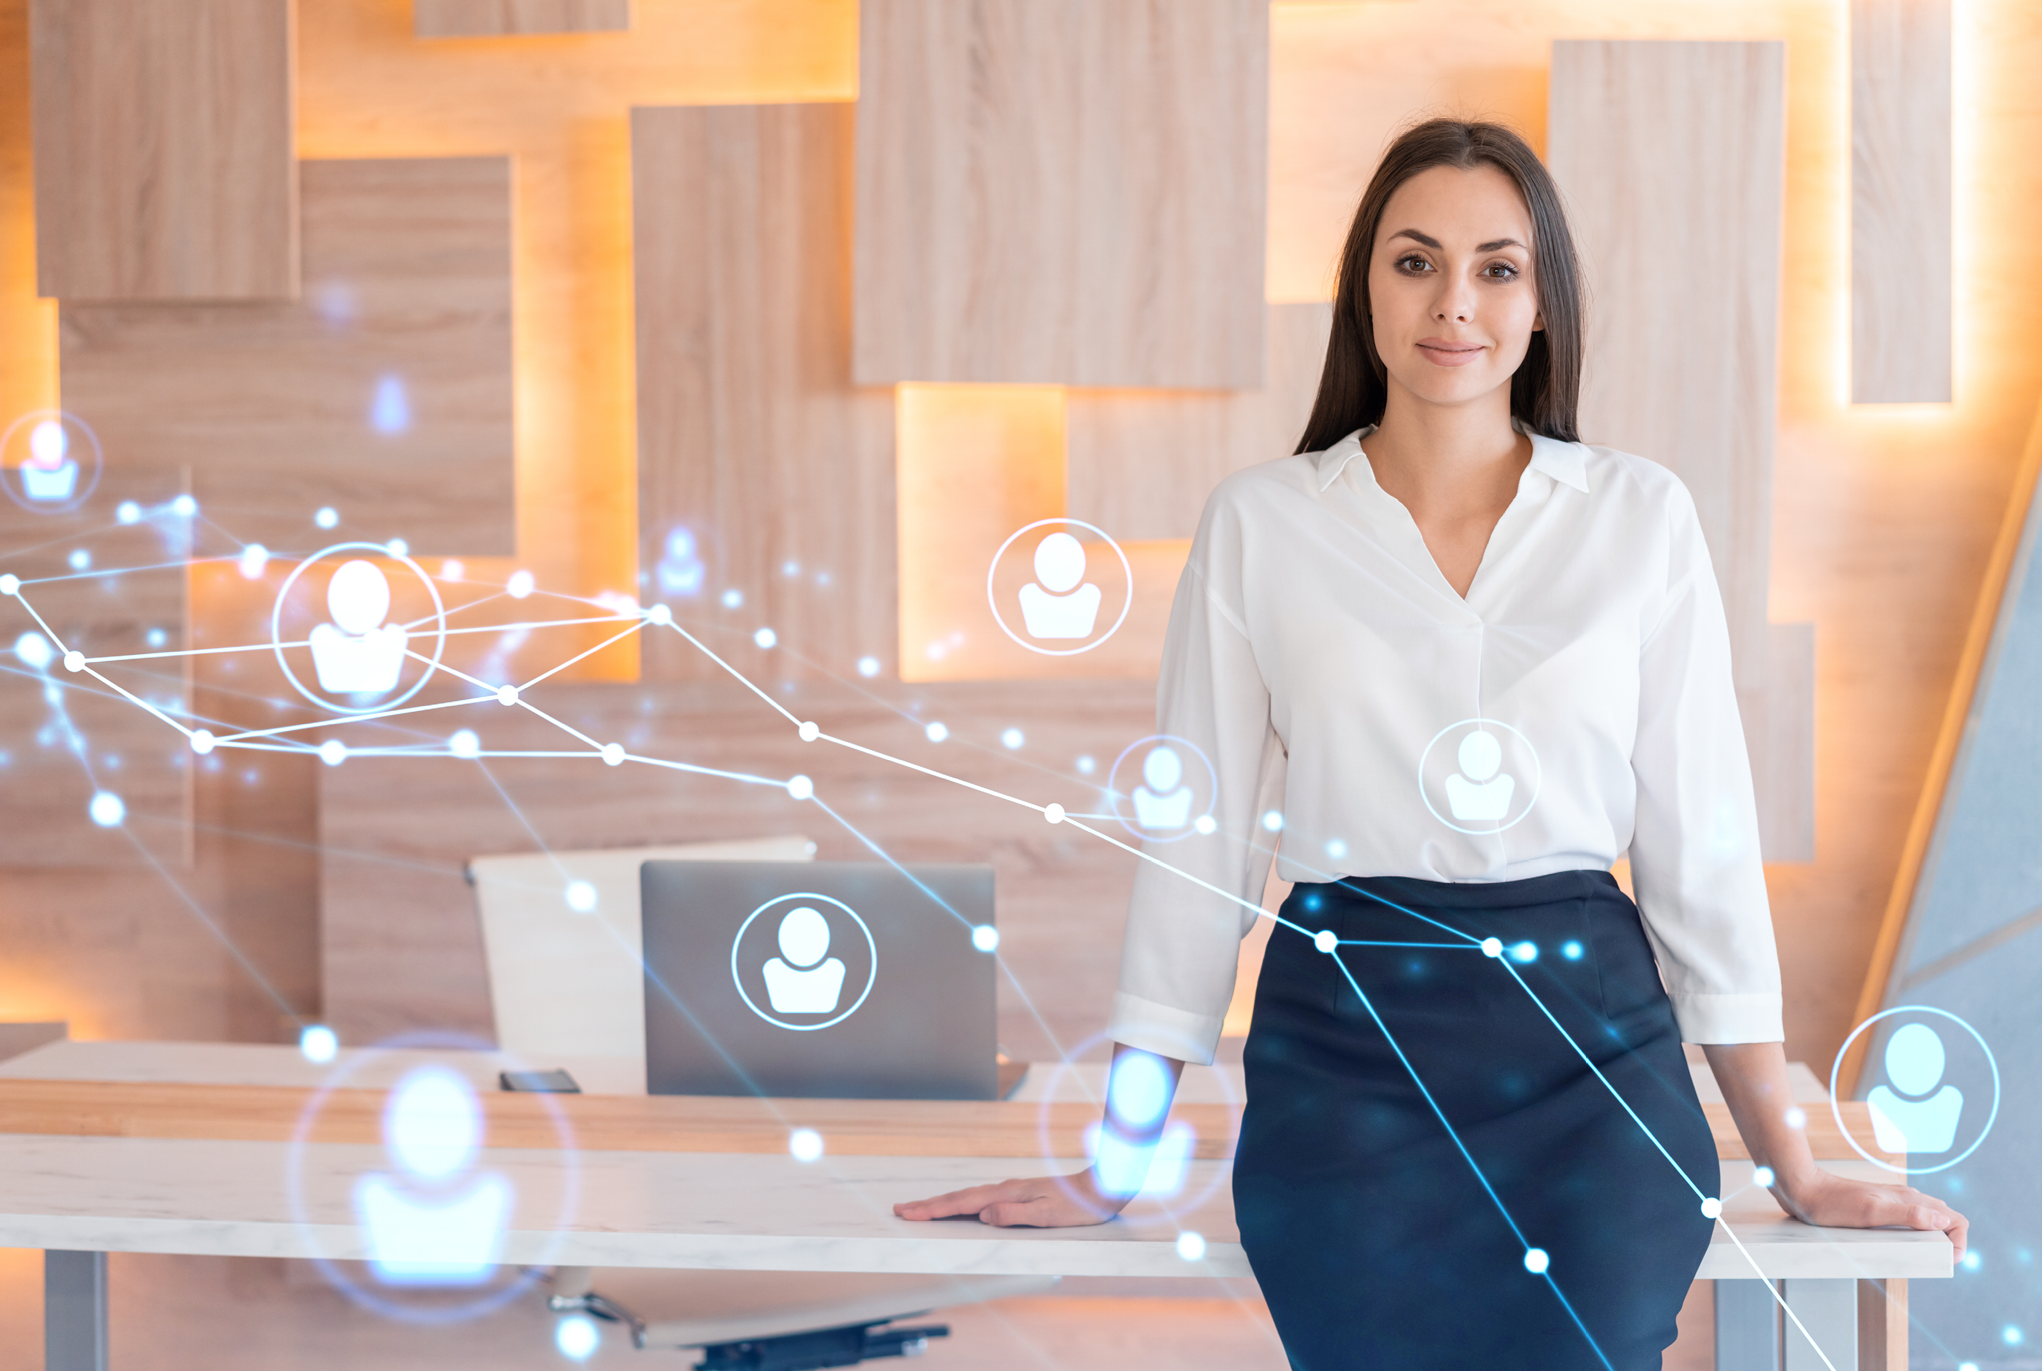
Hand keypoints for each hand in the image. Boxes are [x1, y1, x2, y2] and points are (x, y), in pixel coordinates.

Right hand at [894, 1169, 1127, 1227]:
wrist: (1102, 1187)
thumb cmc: (1078, 1206)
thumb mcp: (1048, 1216)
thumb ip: (1015, 1215)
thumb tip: (983, 1214)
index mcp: (1007, 1194)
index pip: (962, 1203)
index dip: (933, 1209)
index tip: (908, 1212)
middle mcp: (1005, 1189)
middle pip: (958, 1197)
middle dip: (928, 1205)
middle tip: (900, 1210)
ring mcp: (1010, 1190)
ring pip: (968, 1197)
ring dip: (942, 1204)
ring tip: (920, 1210)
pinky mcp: (1018, 1194)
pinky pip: (981, 1199)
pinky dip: (962, 1203)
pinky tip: (960, 1208)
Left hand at [1772, 1167, 1967, 1263]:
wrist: (1802, 1189)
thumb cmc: (1832, 1203)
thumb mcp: (1870, 1213)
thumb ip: (1907, 1215)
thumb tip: (1943, 1222)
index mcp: (1910, 1199)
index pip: (1955, 1219)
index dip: (1960, 1242)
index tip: (1949, 1260)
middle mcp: (1905, 1199)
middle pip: (1944, 1221)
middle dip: (1948, 1243)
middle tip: (1933, 1261)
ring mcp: (1892, 1202)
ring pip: (1926, 1221)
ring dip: (1931, 1240)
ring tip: (1917, 1257)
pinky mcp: (1878, 1207)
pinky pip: (1906, 1222)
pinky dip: (1912, 1236)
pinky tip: (1897, 1246)